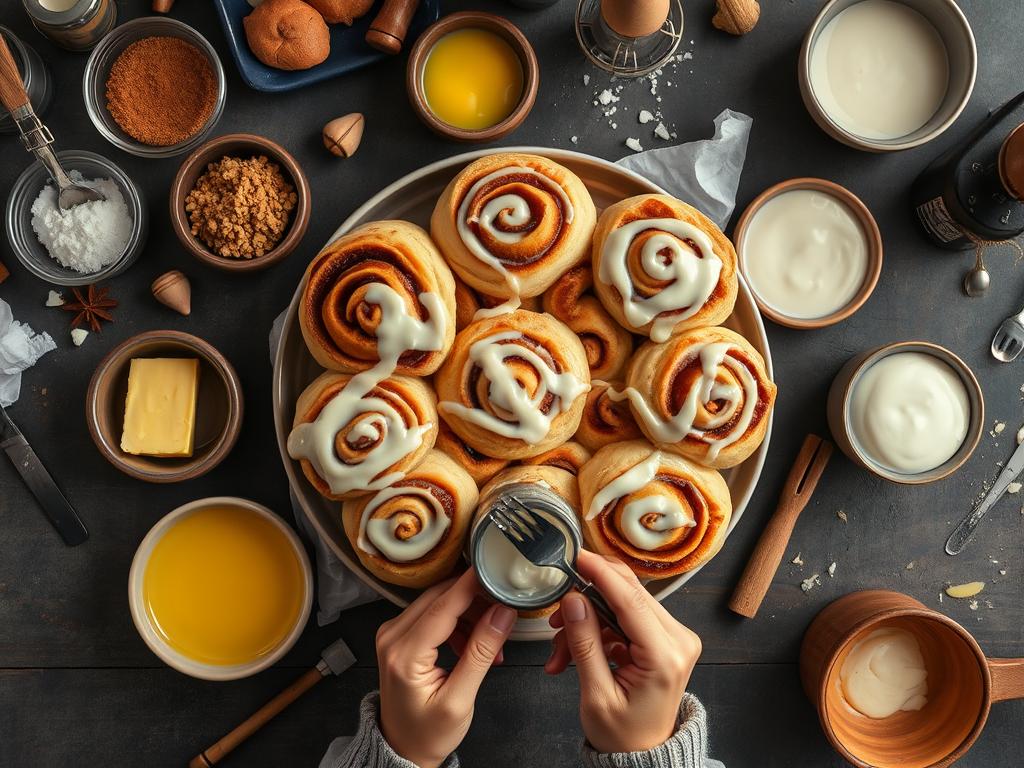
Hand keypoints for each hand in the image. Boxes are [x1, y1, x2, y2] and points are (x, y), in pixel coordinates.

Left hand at [377, 568, 516, 767]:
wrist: (402, 748)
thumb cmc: (427, 733)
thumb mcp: (460, 700)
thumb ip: (481, 653)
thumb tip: (502, 613)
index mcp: (404, 654)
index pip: (444, 605)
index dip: (473, 584)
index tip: (498, 568)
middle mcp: (392, 635)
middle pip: (441, 596)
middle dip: (477, 599)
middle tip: (506, 610)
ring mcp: (393, 632)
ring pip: (438, 601)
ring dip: (469, 612)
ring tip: (493, 641)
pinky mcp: (399, 634)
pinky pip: (433, 612)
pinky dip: (457, 621)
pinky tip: (474, 642)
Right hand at [545, 551, 700, 753]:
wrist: (644, 755)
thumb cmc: (624, 736)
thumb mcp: (596, 695)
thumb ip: (584, 644)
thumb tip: (574, 600)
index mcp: (666, 656)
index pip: (631, 599)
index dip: (600, 573)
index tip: (577, 556)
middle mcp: (679, 640)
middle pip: (629, 594)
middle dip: (586, 600)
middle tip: (556, 614)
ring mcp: (675, 637)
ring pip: (622, 603)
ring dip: (587, 620)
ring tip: (560, 651)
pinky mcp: (665, 637)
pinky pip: (625, 617)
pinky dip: (598, 629)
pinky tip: (575, 651)